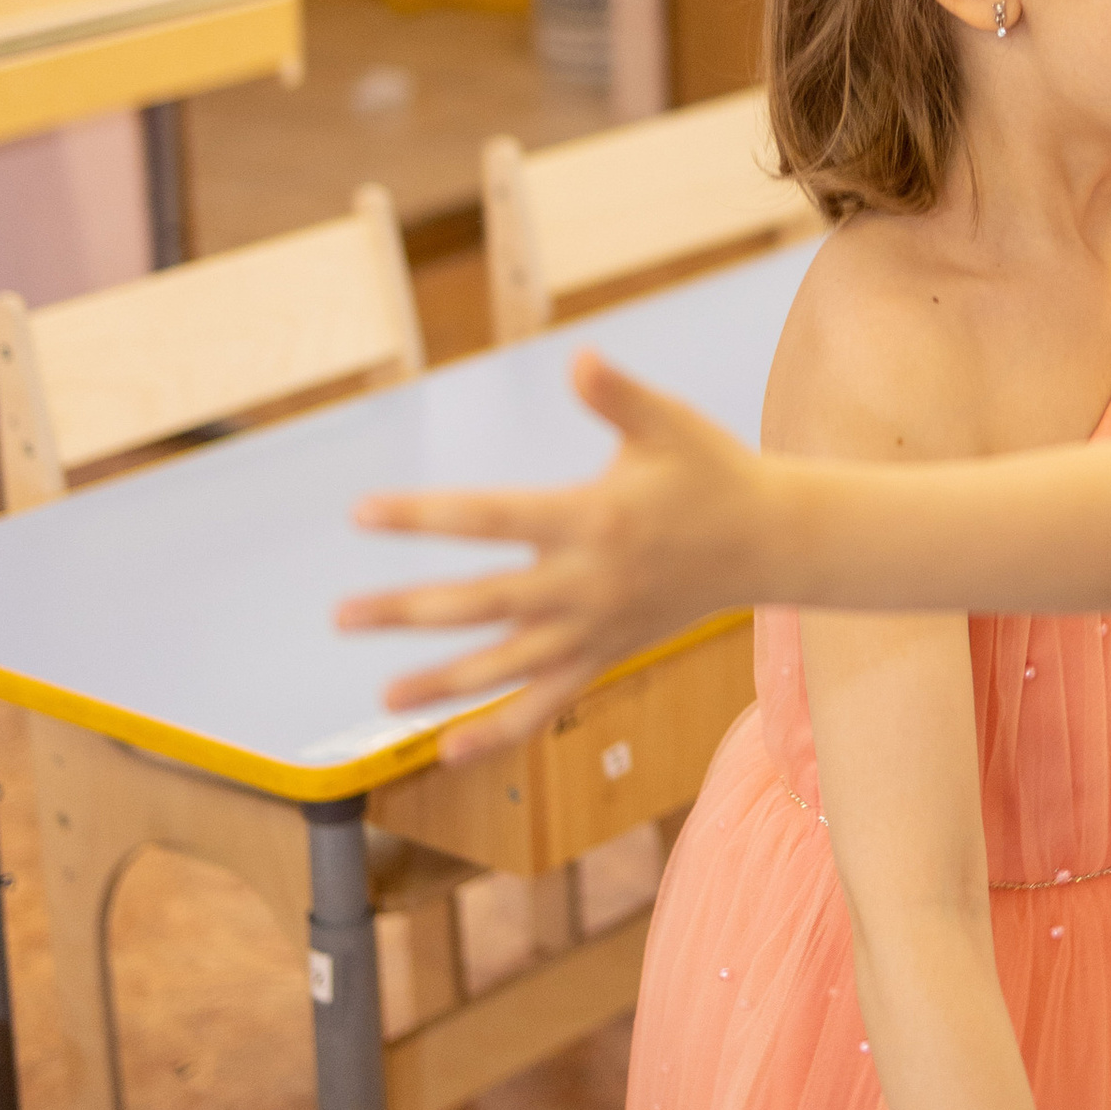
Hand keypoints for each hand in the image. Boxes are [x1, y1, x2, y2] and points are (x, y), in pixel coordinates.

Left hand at [335, 351, 777, 758]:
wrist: (768, 542)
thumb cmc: (712, 471)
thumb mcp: (669, 423)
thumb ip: (618, 394)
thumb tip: (579, 358)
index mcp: (591, 520)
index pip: (488, 518)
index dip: (423, 516)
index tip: (363, 514)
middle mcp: (586, 584)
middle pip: (480, 603)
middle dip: (407, 611)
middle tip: (341, 616)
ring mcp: (595, 629)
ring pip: (507, 666)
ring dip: (444, 683)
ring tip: (383, 698)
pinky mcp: (606, 655)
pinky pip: (547, 705)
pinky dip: (501, 731)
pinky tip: (451, 751)